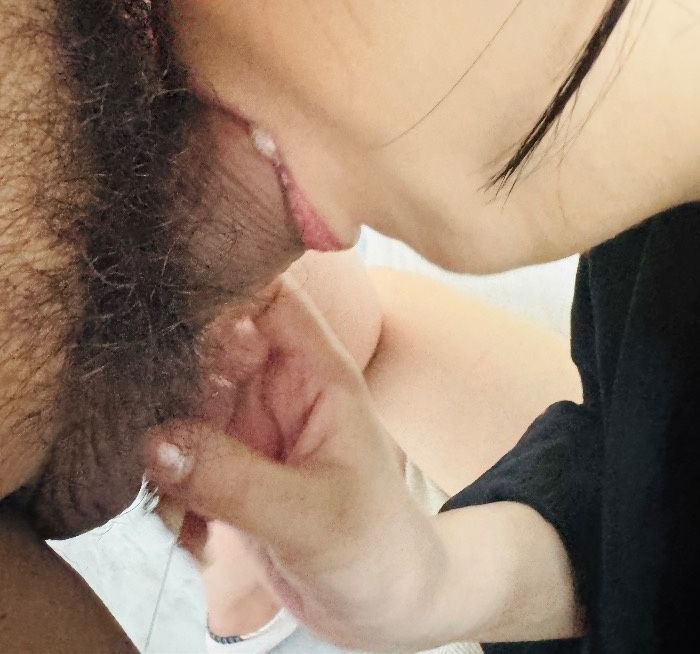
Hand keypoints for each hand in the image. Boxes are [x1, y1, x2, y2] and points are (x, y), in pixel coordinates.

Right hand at [144, 276, 448, 652]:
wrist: (385, 606)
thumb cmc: (376, 549)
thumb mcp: (310, 516)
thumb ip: (234, 479)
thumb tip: (154, 441)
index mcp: (317, 373)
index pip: (268, 296)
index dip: (220, 282)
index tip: (162, 294)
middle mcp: (278, 388)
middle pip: (210, 343)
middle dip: (169, 369)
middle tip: (137, 408)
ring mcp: (250, 426)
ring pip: (185, 399)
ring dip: (161, 435)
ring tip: (164, 488)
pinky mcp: (229, 463)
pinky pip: (179, 450)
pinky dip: (167, 481)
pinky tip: (181, 523)